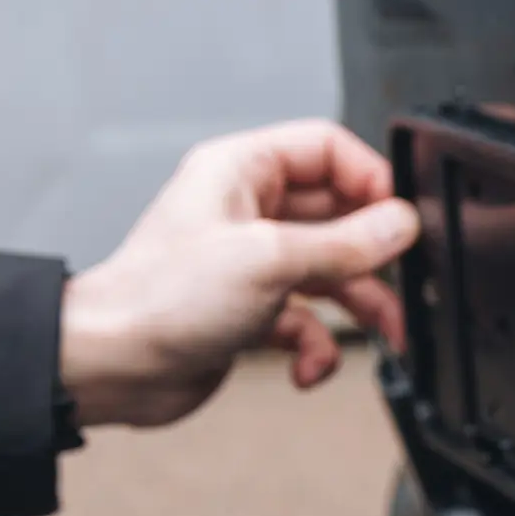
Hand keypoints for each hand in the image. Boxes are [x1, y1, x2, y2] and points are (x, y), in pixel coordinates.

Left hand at [60, 120, 419, 427]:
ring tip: (383, 332)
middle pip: (339, 216)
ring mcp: (252, 263)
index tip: (398, 220)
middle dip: (372, 256)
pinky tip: (307, 365)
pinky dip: (317, 347)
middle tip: (400, 282)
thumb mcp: (270, 259)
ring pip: (332, 273)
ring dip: (360, 307)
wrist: (114, 365)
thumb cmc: (159, 299)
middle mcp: (247, 211)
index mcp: (241, 171)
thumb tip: (399, 225)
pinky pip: (309, 322)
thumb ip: (345, 243)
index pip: (327, 150)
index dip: (369, 180)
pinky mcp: (252, 311)